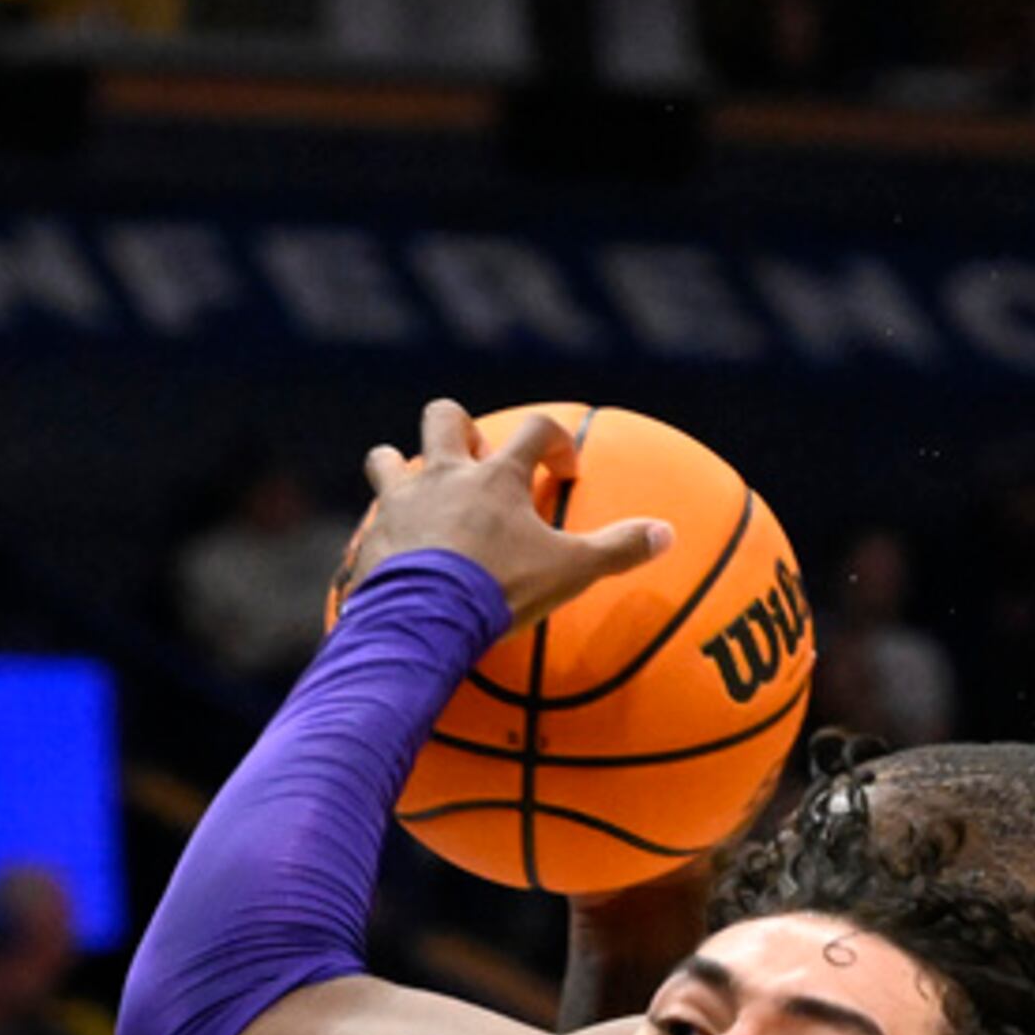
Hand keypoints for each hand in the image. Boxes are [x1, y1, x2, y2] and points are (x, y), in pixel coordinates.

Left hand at [342, 399, 671, 627]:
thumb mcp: (569, 571)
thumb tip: (666, 533)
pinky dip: (380, 531)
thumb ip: (617, 549)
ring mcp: (401, 501)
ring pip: (386, 458)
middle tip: (475, 462)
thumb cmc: (500, 588)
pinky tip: (391, 552)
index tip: (561, 470)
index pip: (535, 431)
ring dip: (400, 466)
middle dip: (460, 429)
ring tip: (419, 496)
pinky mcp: (371, 535)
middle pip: (445, 417)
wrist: (423, 617)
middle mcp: (444, 474)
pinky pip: (368, 521)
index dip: (553, 442)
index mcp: (496, 475)